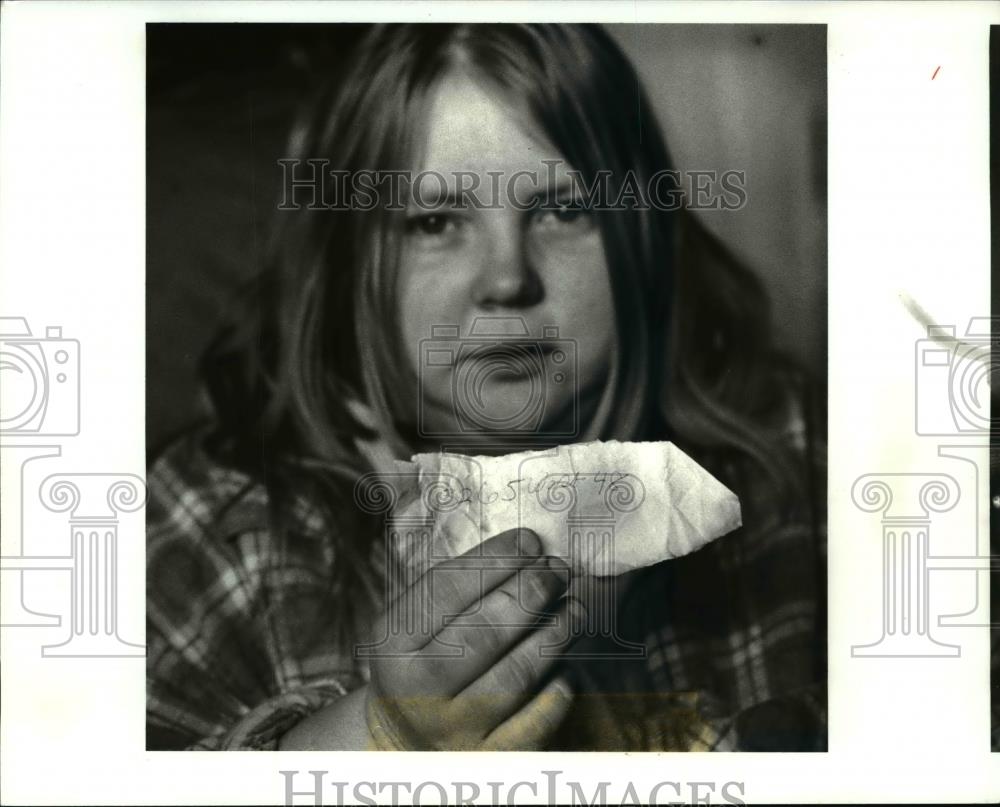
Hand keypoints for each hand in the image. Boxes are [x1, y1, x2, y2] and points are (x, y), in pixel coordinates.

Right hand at [365, 528, 584, 749]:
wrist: (403, 739)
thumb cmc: (422, 658)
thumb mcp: (415, 621)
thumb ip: (460, 587)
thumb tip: (529, 550)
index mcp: (393, 644)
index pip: (445, 591)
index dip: (494, 561)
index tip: (531, 541)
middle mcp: (417, 690)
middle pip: (482, 633)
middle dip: (529, 593)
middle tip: (558, 570)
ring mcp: (453, 729)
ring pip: (514, 677)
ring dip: (553, 635)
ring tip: (575, 607)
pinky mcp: (488, 760)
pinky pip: (535, 723)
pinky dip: (557, 690)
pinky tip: (565, 665)